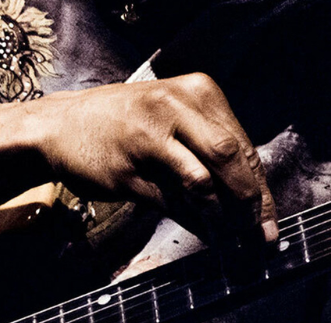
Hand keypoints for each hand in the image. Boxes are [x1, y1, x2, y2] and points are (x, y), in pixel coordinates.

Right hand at [27, 73, 276, 241]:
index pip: (241, 143)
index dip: (260, 186)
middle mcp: (174, 107)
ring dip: (222, 218)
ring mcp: (149, 137)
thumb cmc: (126, 122)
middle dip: (250, 202)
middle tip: (257, 234)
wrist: (61, 125)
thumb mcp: (173, 114)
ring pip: (202, 183)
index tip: (269, 218)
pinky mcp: (128, 169)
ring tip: (231, 239)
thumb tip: (251, 195)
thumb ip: (209, 144)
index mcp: (196, 90)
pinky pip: (171, 203)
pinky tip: (204, 234)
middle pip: (228, 157)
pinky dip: (194, 224)